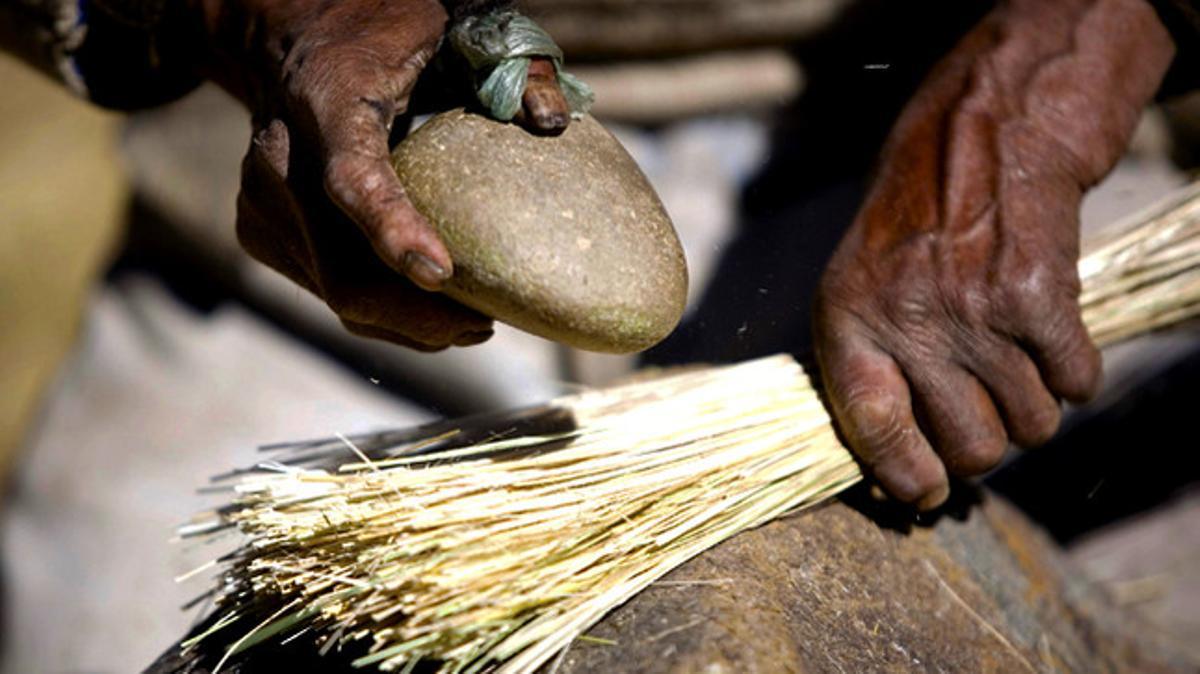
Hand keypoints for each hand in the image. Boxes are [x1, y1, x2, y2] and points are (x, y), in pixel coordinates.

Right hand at [187, 0, 570, 349]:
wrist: (287, 36)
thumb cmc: (383, 33)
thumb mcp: (449, 27)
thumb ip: (507, 65)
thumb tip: (553, 122)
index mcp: (327, 99)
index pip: (351, 178)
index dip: (393, 232)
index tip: (443, 273)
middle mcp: (280, 156)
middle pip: (341, 272)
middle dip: (416, 317)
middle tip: (483, 328)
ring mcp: (260, 200)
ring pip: (334, 293)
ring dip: (403, 322)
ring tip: (465, 322)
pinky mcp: (257, 229)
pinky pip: (323, 290)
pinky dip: (376, 308)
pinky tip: (418, 300)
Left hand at [813, 0, 1174, 508]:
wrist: (979, 142)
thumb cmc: (909, 234)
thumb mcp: (855, 288)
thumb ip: (866, 373)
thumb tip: (900, 479)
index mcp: (849, 322)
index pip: (874, 429)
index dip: (905, 478)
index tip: (926, 496)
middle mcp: (909, 322)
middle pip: (970, 448)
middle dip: (982, 448)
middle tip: (980, 415)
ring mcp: (976, 312)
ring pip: (1030, 426)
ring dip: (1032, 412)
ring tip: (1012, 368)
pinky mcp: (1039, 298)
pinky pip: (1076, 385)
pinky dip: (1075, 377)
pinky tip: (1050, 342)